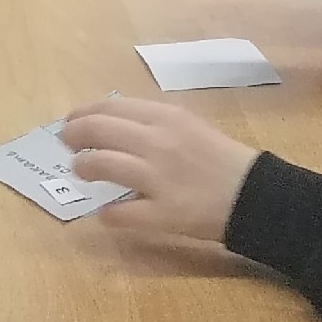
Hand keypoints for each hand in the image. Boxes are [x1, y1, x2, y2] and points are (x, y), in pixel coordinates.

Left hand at [60, 98, 261, 245]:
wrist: (255, 195)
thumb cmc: (220, 158)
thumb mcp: (188, 126)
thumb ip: (152, 123)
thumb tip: (108, 124)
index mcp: (166, 117)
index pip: (110, 108)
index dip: (83, 113)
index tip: (71, 121)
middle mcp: (158, 142)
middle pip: (98, 131)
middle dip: (73, 136)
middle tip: (67, 144)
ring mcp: (158, 178)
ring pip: (102, 165)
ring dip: (84, 167)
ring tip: (82, 171)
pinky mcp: (163, 213)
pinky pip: (120, 214)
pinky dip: (108, 214)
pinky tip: (107, 213)